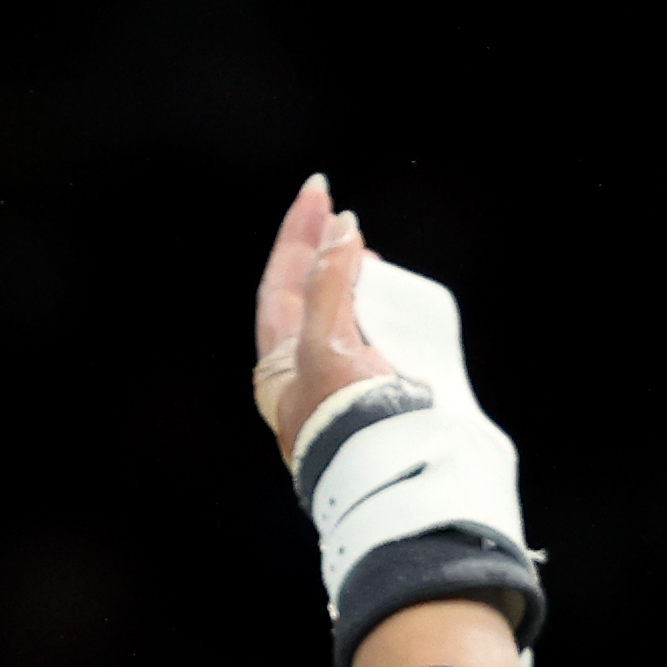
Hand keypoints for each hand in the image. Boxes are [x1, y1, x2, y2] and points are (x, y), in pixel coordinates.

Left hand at [252, 176, 394, 465]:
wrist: (389, 476)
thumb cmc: (344, 420)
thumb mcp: (325, 345)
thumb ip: (329, 284)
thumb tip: (341, 229)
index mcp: (278, 367)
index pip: (280, 285)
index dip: (297, 235)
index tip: (318, 190)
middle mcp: (302, 374)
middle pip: (305, 296)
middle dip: (321, 251)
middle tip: (339, 214)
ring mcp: (338, 383)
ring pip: (336, 315)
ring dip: (350, 278)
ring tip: (365, 252)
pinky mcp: (372, 391)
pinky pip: (367, 337)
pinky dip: (374, 309)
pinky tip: (387, 296)